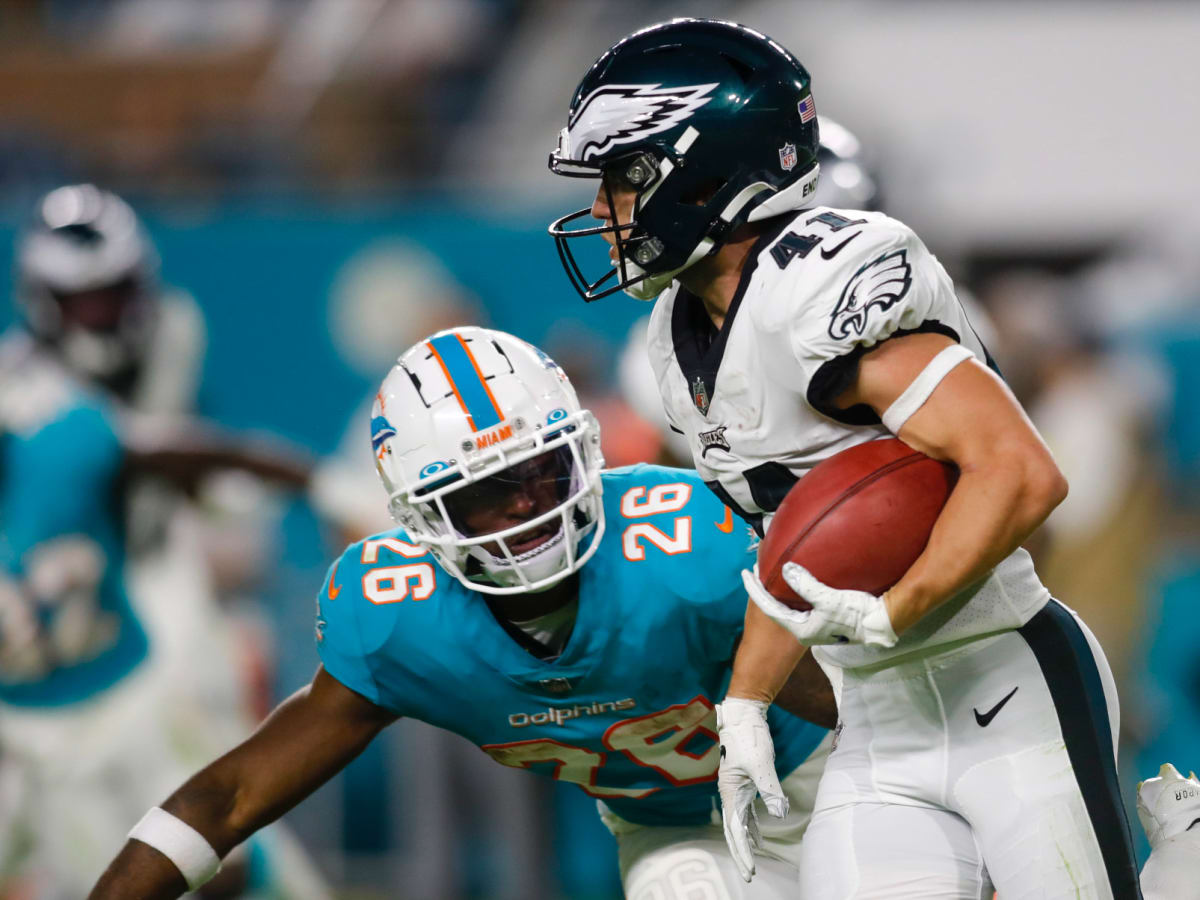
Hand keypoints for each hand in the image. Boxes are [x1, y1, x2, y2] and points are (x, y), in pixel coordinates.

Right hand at [715, 698, 787, 882]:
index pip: (735, 829)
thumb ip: (771, 790)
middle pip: (734, 830)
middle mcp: (730, 793)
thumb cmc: (749, 737)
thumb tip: (780, 815)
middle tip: (750, 876)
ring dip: (746, 842)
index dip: (743, 851)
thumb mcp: (762, 764)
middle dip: (741, 853)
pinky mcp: (745, 783)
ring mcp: (737, 788)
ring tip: (754, 862)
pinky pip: (746, 811)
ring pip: (740, 822)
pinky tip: (760, 835)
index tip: (751, 870)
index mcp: (730, 791)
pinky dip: (752, 826)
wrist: (742, 715)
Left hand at [742, 563, 897, 647]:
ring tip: (772, 573)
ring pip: (790, 605)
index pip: (769, 607)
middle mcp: (805, 629)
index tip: (745, 573)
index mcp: (801, 629)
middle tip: (756, 570)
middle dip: (765, 589)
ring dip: (780, 590)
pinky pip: (802, 603)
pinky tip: (798, 580)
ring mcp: (816, 626)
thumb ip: (805, 585)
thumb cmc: (856, 614)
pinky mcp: (826, 619)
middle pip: (777, 607)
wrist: (882, 622)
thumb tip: (786, 569)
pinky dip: (795, 591)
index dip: (755, 589)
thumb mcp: (828, 599)